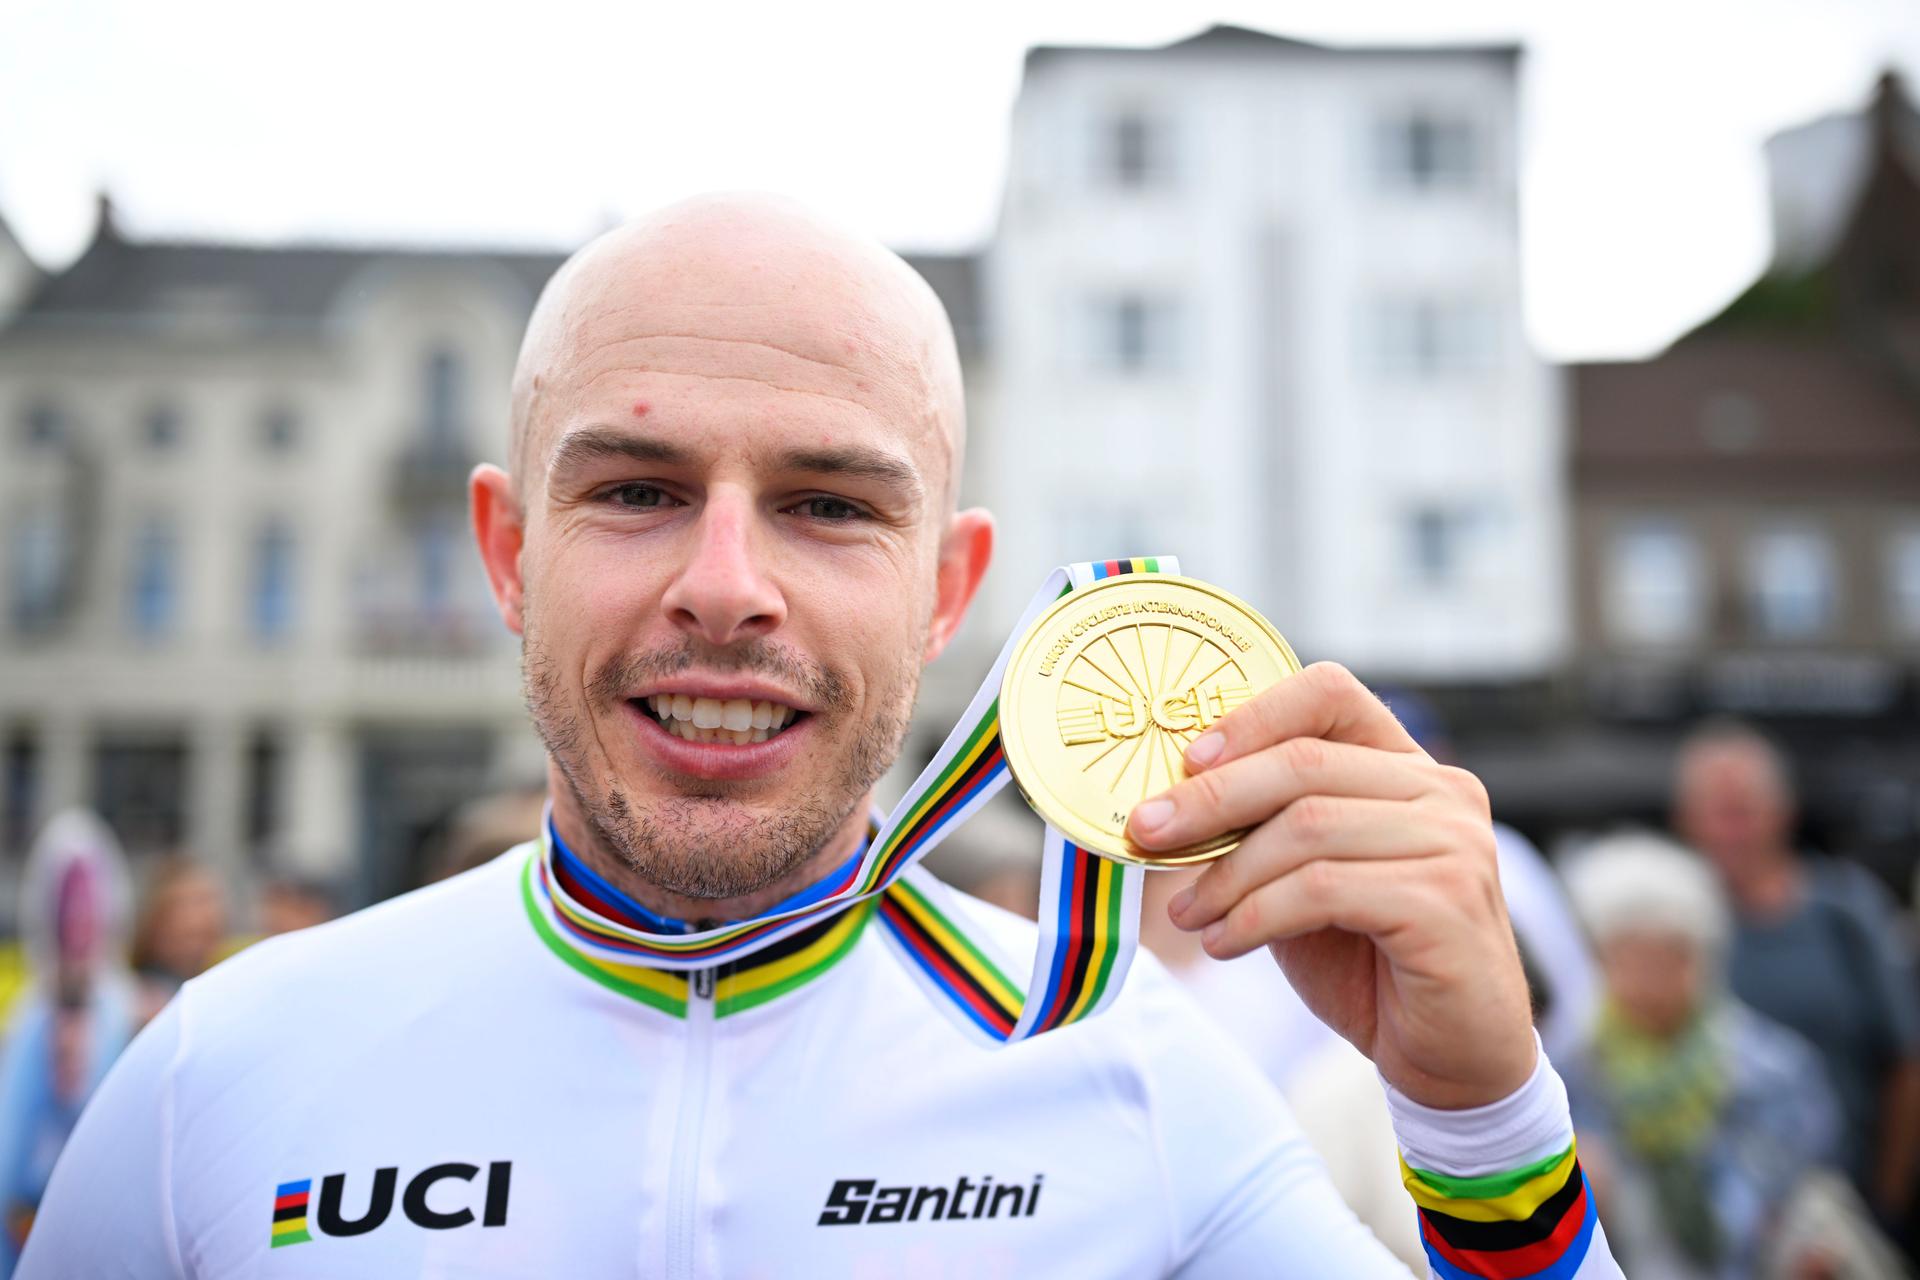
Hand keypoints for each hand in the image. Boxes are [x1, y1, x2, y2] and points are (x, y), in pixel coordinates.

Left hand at [1127, 662, 1534, 1109]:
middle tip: (1147, 833)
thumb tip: (1166, 808)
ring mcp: (1453, 844)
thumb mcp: (1308, 879)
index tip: (1185, 760)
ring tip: (1190, 913)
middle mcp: (1442, 791)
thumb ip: (1266, 832)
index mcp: (1408, 767)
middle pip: (1304, 763)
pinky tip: (1225, 944)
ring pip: (1308, 828)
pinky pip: (1323, 889)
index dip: (1251, 717)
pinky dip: (1257, 915)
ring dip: (1229, 873)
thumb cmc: (1371, 960)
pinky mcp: (1446, 903)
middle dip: (1210, 799)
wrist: (1453, 1056)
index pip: (1330, 694)